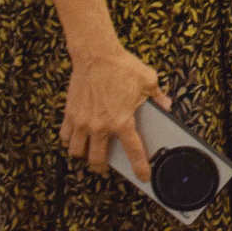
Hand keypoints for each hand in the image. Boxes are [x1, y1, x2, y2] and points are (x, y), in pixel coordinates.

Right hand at [60, 44, 166, 180]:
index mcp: (122, 121)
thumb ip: (158, 96)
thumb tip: (166, 105)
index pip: (133, 151)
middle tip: (106, 167)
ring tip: (89, 154)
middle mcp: (100, 126)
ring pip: (77, 152)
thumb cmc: (122, 66)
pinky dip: (69, 141)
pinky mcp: (69, 114)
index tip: (143, 177)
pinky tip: (76, 138)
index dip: (140, 167)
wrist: (95, 54)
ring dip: (84, 156)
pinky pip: (64, 136)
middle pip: (97, 159)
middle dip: (102, 168)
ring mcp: (82, 122)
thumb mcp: (148, 80)